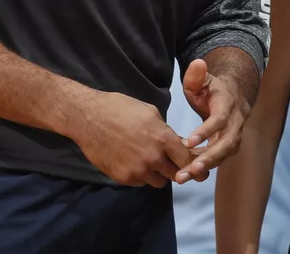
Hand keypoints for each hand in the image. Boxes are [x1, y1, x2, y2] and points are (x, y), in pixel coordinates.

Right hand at [71, 89, 194, 187]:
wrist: (89, 118)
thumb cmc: (121, 108)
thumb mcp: (150, 112)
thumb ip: (165, 131)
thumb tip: (177, 144)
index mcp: (162, 138)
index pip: (186, 159)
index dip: (194, 164)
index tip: (200, 170)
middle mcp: (153, 157)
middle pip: (175, 175)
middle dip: (177, 170)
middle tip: (173, 164)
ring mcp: (137, 170)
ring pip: (158, 181)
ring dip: (158, 173)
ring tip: (149, 159)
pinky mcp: (123, 178)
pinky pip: (140, 182)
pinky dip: (141, 175)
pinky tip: (133, 160)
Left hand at [176, 58, 250, 184]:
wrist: (232, 95)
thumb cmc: (212, 88)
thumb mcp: (202, 79)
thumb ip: (196, 74)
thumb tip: (197, 63)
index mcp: (228, 103)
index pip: (220, 119)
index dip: (206, 130)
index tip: (189, 142)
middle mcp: (236, 121)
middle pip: (227, 143)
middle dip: (209, 157)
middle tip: (189, 170)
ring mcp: (235, 134)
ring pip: (225, 154)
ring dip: (206, 166)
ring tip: (184, 176)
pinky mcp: (231, 145)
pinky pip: (221, 158)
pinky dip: (206, 166)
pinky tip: (188, 173)